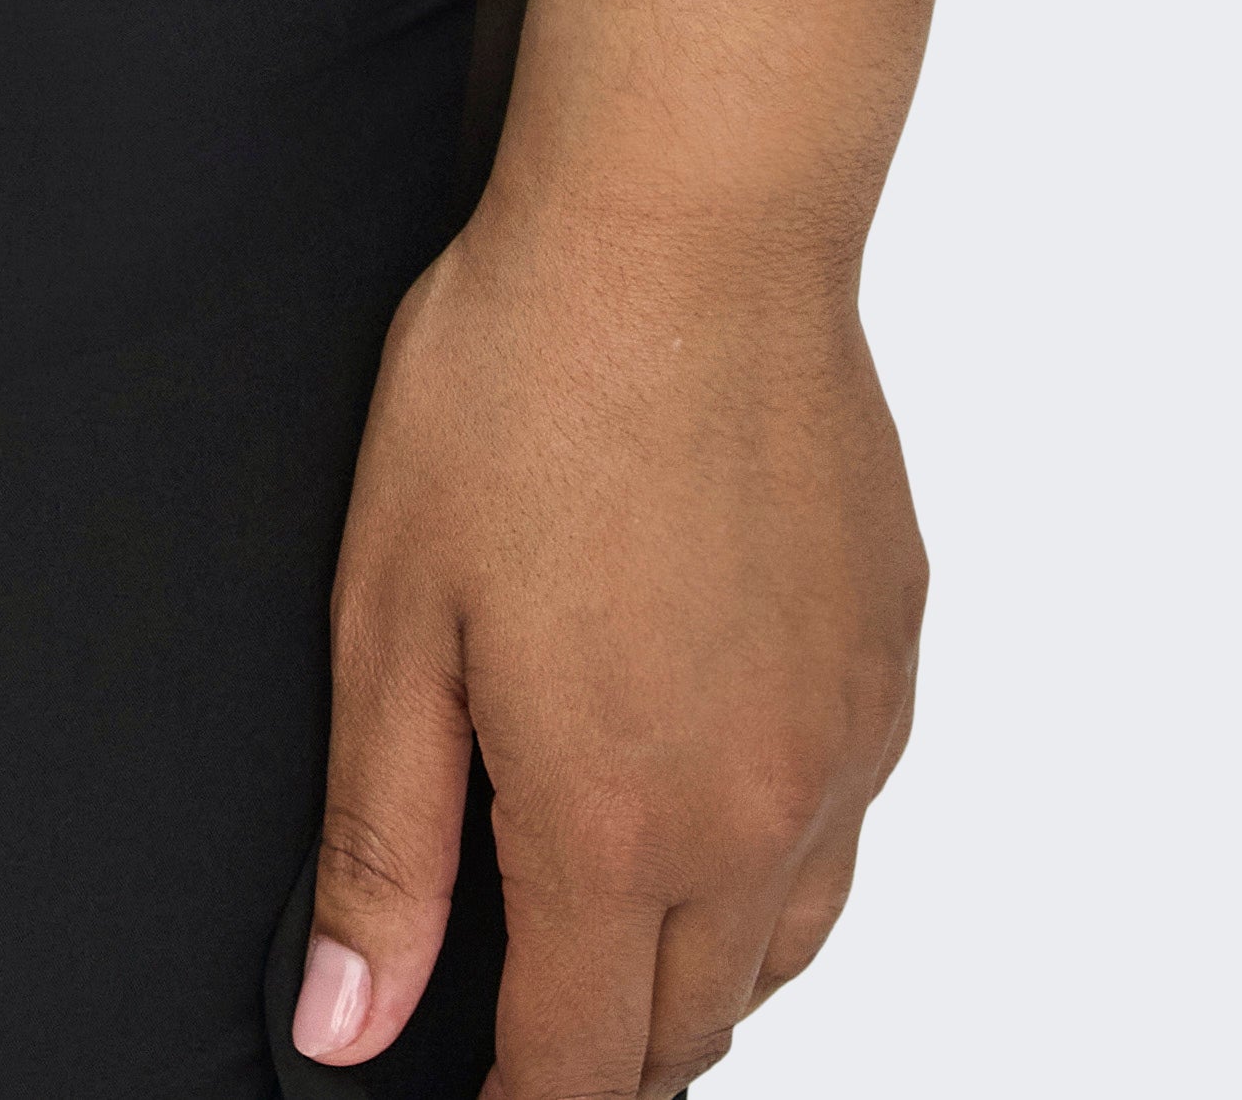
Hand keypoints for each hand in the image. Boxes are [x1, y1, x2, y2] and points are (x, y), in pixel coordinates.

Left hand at [292, 183, 924, 1089]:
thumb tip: (351, 1022)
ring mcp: (843, 738)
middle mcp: (755, 809)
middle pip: (692, 1028)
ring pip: (788, 945)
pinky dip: (783, 859)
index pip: (579, 1065)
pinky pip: (845, 824)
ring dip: (705, 973)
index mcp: (614, 818)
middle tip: (536, 1031)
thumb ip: (383, 845)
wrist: (688, 225)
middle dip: (610, 1058)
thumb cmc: (524, 384)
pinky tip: (722, 794)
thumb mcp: (392, 614)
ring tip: (625, 945)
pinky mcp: (890, 658)